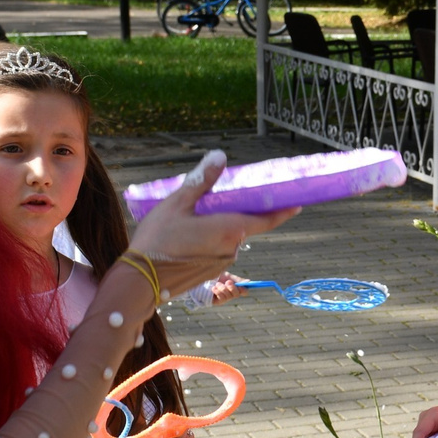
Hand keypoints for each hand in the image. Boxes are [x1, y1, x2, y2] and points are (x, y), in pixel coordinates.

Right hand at [125, 153, 298, 295]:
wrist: (139, 281)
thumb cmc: (158, 240)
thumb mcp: (177, 203)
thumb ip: (202, 180)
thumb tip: (220, 155)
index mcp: (230, 229)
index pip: (267, 219)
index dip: (284, 210)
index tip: (298, 202)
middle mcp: (232, 248)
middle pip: (243, 225)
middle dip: (235, 210)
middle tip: (216, 197)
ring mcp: (222, 263)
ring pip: (228, 237)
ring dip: (219, 226)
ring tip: (190, 218)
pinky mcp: (210, 273)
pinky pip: (217, 249)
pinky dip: (210, 240)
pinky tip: (187, 235)